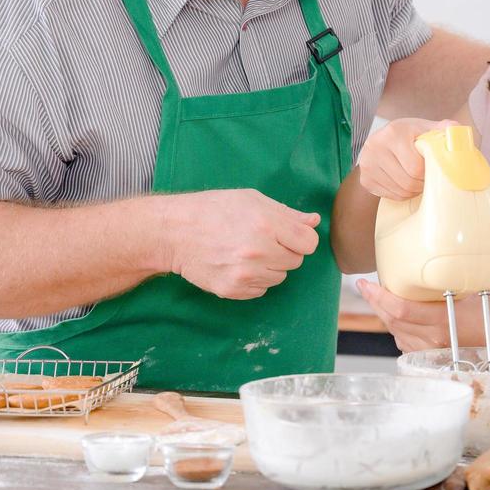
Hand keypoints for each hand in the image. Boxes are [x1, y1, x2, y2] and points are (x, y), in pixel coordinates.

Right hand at [168, 189, 319, 299]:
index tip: (288, 234)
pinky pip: (261, 290)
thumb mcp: (252, 200)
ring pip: (279, 277)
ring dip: (270, 266)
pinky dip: (254, 280)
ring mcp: (246, 274)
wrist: (175, 232)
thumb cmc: (214, 209)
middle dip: (284, 251)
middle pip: (296, 261)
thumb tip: (314, 221)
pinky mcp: (233, 290)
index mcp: (267, 224)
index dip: (301, 238)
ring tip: (246, 251)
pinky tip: (237, 264)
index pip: (309, 243)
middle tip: (261, 240)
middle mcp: (259, 251)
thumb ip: (286, 213)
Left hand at [355, 279, 489, 353]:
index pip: (399, 309)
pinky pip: (404, 342)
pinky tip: (399, 316)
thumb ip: (453, 280)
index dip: (378, 296)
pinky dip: (398, 327)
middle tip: (366, 287)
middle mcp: (432, 340)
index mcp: (442, 322)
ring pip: (395, 332)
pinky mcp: (430, 358)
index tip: (366, 284)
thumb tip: (436, 261)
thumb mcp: (476, 292)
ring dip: (385, 315)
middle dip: (375, 302)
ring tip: (380, 298)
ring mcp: (430, 352)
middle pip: (391, 321)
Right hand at [356, 118, 456, 200]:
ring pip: (400, 191)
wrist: (382, 141)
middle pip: (407, 181)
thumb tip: (457, 130)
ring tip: (418, 181)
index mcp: (394, 132)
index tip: (433, 169)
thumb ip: (443, 128)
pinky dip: (402, 194)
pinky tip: (405, 184)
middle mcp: (376, 146)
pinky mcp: (365, 179)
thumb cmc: (409, 135)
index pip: (416, 167)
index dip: (429, 173)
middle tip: (427, 179)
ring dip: (413, 191)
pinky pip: (391, 196)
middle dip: (422, 184)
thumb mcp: (424, 127)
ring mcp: (367, 164)